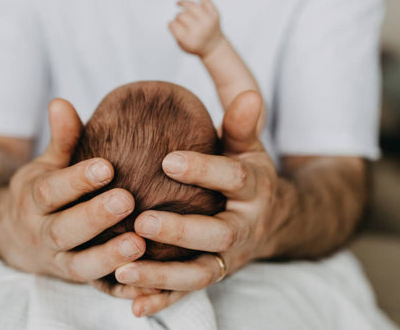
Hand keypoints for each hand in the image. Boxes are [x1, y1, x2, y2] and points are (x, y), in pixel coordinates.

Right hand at [0, 99, 149, 284]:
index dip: (77, 180)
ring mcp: (58, 260)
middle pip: (65, 229)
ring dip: (109, 257)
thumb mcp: (46, 164)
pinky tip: (147, 278)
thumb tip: (60, 102)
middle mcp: (43, 233)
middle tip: (126, 200)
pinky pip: (96, 287)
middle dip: (95, 217)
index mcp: (34, 199)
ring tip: (140, 244)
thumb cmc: (42, 191)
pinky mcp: (75, 278)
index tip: (106, 167)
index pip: (52, 190)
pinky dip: (118, 287)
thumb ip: (60, 139)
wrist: (13, 235)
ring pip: (80, 265)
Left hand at [113, 91, 276, 316]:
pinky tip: (131, 304)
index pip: (232, 178)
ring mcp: (230, 256)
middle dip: (182, 231)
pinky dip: (163, 299)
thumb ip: (241, 122)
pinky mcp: (215, 273)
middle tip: (142, 223)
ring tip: (124, 272)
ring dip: (164, 276)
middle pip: (218, 233)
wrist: (275, 220)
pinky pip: (189, 291)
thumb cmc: (250, 175)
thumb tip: (248, 96)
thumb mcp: (249, 145)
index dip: (205, 169)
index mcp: (253, 188)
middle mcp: (244, 226)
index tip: (169, 159)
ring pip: (201, 271)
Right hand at [169, 0, 224, 57]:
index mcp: (189, 40)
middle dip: (179, 17)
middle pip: (181, 15)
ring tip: (179, 3)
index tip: (175, 27)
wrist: (214, 47)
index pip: (173, 25)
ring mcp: (208, 21)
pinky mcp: (214, 14)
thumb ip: (175, 33)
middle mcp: (200, 30)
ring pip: (190, 5)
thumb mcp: (182, 45)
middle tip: (182, 22)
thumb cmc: (196, 45)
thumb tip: (174, 20)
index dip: (172, 24)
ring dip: (183, 2)